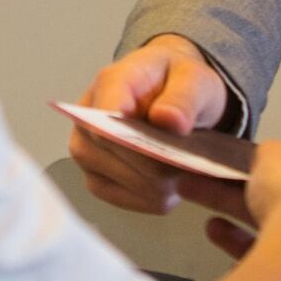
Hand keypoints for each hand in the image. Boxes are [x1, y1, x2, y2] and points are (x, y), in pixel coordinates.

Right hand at [68, 34, 233, 213]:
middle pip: (125, 157)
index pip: (108, 119)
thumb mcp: (194, 79)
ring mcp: (87, 156)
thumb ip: (184, 97)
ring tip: (184, 161)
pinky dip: (164, 194)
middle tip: (193, 153)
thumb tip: (167, 120)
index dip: (138, 138)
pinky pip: (139, 202)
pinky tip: (173, 177)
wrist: (172, 94)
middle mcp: (86, 122)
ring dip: (168, 181)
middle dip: (165, 161)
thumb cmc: (179, 83)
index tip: (173, 144)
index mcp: (109, 84)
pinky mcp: (99, 183)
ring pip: (137, 185)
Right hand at [185, 142, 280, 280]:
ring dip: (243, 232)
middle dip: (253, 202)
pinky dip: (246, 258)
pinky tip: (225, 250)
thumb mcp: (279, 152)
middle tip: (224, 193)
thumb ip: (274, 154)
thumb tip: (267, 155)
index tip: (258, 172)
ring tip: (214, 222)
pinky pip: (273, 271)